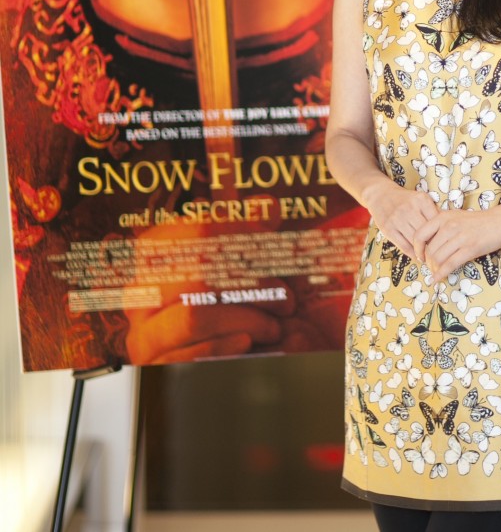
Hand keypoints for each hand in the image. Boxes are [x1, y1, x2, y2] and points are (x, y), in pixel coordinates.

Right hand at [124, 221, 293, 364]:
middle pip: (199, 273)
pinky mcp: (152, 368)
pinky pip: (189, 355)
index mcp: (154, 255)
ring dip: (245, 319)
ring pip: (195, 316)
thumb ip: (251, 231)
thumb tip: (268, 205)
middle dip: (252, 282)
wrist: (208, 364)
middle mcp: (141, 292)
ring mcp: (143, 333)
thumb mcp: (237, 262)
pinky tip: (248, 341)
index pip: (201, 230)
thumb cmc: (224, 301)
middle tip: (286, 296)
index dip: (244, 235)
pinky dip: (224, 347)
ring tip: (275, 324)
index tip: (276, 248)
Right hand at [363, 178, 439, 258]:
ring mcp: (397, 218)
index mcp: (421, 200)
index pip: (437, 222)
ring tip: (431, 258)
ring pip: (415, 241)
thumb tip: (449, 229)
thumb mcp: (421, 200)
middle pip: (427, 233)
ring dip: (424, 252)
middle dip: (434, 245)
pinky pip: (404, 246)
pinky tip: (418, 257)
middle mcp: (409, 208)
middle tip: (440, 254)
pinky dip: (413, 254)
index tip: (446, 243)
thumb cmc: (406, 200)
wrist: (381, 195)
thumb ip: (434, 212)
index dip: (442, 234)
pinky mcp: (388, 228)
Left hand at [412, 207, 500, 281]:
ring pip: (438, 259)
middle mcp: (449, 226)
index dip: (416, 249)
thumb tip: (426, 245)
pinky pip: (450, 264)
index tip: (419, 256)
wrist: (500, 221)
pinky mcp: (470, 249)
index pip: (419, 235)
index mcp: (442, 217)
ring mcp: (460, 237)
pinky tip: (438, 279)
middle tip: (431, 267)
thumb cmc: (477, 221)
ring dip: (434, 269)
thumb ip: (440, 227)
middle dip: (428, 263)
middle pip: (429, 250)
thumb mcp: (455, 217)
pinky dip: (441, 274)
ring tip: (436, 272)